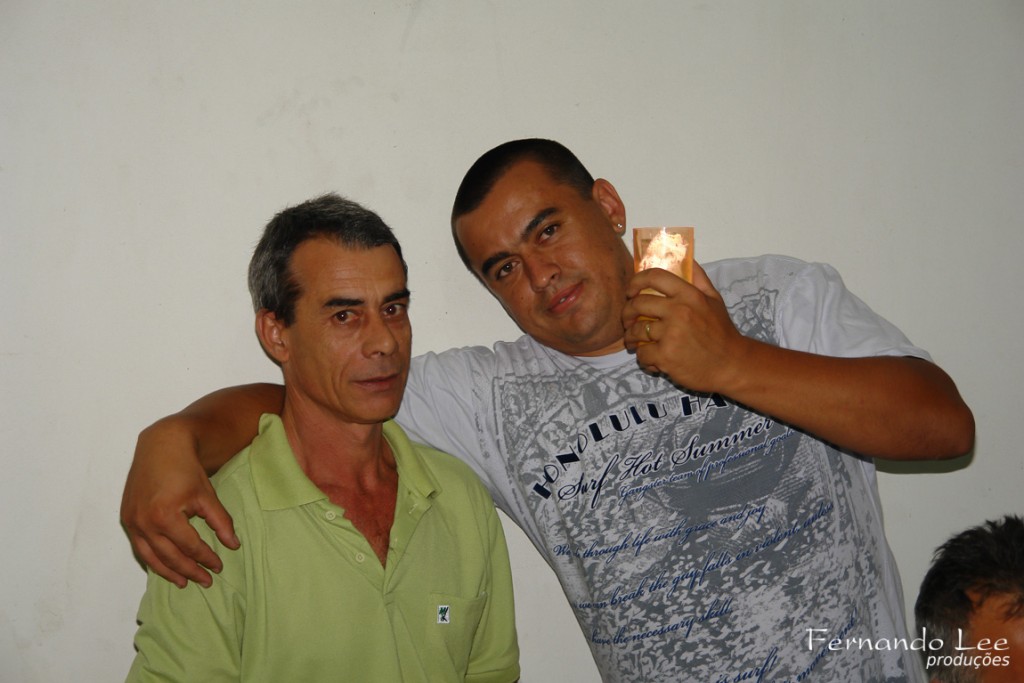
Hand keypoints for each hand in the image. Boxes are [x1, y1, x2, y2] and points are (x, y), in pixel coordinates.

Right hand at [120, 418, 238, 587]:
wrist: (160, 446)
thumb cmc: (186, 469)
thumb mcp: (207, 495)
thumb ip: (221, 522)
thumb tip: (234, 546)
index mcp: (165, 516)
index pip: (189, 546)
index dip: (206, 558)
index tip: (218, 567)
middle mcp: (144, 522)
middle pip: (170, 556)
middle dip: (189, 571)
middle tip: (206, 581)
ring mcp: (132, 521)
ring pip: (151, 557)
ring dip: (168, 572)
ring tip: (184, 582)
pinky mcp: (127, 518)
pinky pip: (140, 547)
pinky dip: (152, 560)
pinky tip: (165, 567)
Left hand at [622, 263, 748, 392]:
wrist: (731, 365)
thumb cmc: (721, 332)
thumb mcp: (714, 299)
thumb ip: (698, 277)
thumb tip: (686, 257)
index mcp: (689, 295)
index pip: (654, 277)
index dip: (636, 281)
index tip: (630, 291)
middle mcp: (679, 311)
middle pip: (637, 304)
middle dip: (627, 312)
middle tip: (628, 320)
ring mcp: (671, 334)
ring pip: (635, 331)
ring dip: (631, 337)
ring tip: (635, 342)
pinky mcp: (666, 356)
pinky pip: (642, 353)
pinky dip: (643, 358)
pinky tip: (652, 359)